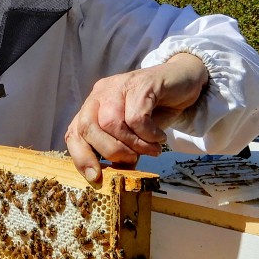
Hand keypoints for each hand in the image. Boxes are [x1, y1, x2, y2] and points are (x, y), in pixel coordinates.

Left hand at [65, 53, 208, 181]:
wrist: (184, 80)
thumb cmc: (157, 110)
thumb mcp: (134, 132)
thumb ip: (121, 148)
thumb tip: (114, 175)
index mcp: (94, 105)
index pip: (74, 132)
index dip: (81, 157)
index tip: (95, 177)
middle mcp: (102, 93)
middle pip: (89, 128)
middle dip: (110, 151)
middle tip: (132, 160)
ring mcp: (120, 85)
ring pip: (112, 123)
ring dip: (133, 144)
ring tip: (152, 149)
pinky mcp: (141, 84)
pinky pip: (136, 117)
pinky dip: (149, 134)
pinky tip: (160, 136)